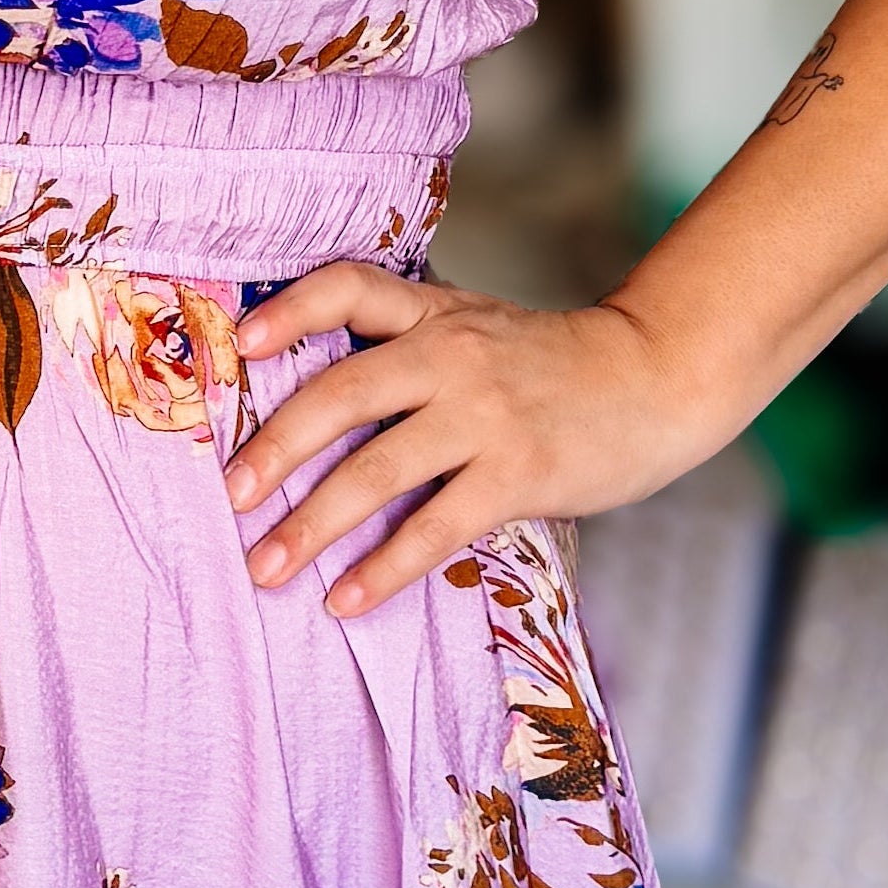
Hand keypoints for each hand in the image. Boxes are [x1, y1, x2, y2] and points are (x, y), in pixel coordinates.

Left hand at [225, 268, 733, 618]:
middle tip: (229, 497)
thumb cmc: (556, 364)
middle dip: (274, 449)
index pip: (349, 287)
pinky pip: (434, 528)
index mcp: (435, 313)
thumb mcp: (479, 327)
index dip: (290, 310)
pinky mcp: (517, 472)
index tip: (241, 342)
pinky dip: (383, 570)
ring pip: (377, 470)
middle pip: (341, 393)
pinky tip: (345, 600)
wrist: (658, 378)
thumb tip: (315, 395)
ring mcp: (484, 414)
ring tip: (265, 568)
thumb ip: (409, 343)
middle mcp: (451, 354)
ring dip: (311, 524)